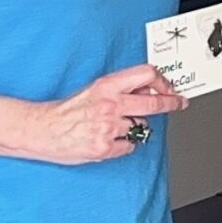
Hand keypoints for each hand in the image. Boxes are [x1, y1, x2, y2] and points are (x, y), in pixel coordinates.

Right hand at [26, 64, 185, 163]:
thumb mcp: (93, 90)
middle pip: (155, 103)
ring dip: (135, 127)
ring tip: (114, 127)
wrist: (41, 130)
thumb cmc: (66, 111)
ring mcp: (108, 127)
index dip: (163, 82)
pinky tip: (108, 140)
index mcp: (106, 86)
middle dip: (172, 103)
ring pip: (142, 127)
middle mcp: (110, 105)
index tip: (171, 88)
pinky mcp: (105, 147)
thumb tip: (148, 91)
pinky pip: (130, 146)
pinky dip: (124, 144)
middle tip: (180, 103)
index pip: (146, 74)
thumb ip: (120, 90)